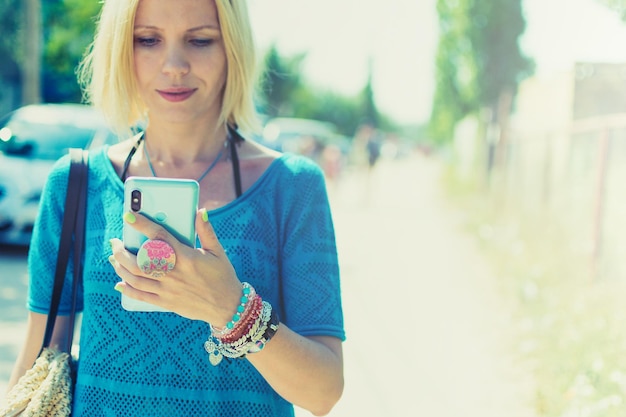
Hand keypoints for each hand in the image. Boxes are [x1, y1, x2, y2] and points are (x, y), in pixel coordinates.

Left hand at [109, 208, 241, 323]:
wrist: (227, 306)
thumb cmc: (222, 276)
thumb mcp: (217, 251)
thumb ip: (206, 231)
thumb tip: (200, 211)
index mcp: (185, 257)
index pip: (159, 237)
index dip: (142, 224)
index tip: (129, 216)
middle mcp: (173, 273)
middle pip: (138, 261)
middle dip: (121, 250)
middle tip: (115, 242)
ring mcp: (167, 289)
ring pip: (135, 278)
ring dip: (120, 267)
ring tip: (115, 258)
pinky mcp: (166, 302)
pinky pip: (140, 296)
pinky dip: (127, 289)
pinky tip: (119, 283)